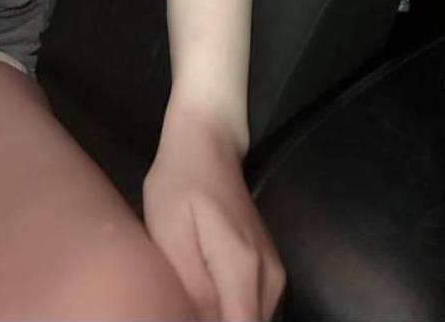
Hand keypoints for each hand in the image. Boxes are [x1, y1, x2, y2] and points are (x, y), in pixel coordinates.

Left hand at [143, 99, 284, 321]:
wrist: (208, 142)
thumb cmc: (179, 182)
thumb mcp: (169, 233)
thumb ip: (192, 289)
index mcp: (243, 268)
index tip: (185, 314)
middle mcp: (270, 277)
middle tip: (180, 305)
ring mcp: (274, 274)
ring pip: (251, 320)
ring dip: (222, 318)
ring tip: (188, 298)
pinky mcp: (269, 270)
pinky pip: (252, 309)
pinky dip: (230, 311)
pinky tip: (202, 295)